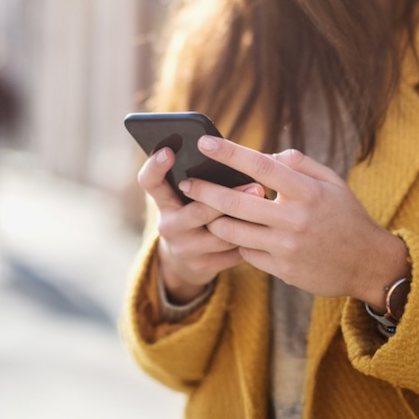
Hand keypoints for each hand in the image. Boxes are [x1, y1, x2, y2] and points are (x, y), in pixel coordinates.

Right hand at [135, 146, 264, 302]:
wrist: (185, 261)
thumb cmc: (194, 214)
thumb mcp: (187, 198)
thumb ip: (201, 179)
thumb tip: (236, 156)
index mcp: (163, 202)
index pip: (150, 182)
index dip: (155, 166)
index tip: (169, 150)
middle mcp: (169, 226)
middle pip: (198, 211)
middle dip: (229, 198)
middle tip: (256, 186)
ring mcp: (184, 249)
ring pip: (221, 234)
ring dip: (246, 220)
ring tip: (268, 208)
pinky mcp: (202, 267)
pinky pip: (232, 252)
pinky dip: (249, 240)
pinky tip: (264, 230)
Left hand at [180, 136, 407, 305]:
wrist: (369, 264)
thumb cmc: (347, 217)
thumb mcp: (332, 182)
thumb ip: (299, 163)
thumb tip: (266, 154)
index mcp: (308, 192)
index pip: (261, 166)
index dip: (230, 153)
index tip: (206, 143)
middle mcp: (295, 219)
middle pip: (236, 201)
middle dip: (204, 190)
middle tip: (186, 182)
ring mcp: (287, 247)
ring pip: (233, 231)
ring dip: (214, 220)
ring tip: (205, 211)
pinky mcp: (283, 270)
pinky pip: (246, 253)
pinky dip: (238, 242)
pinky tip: (235, 235)